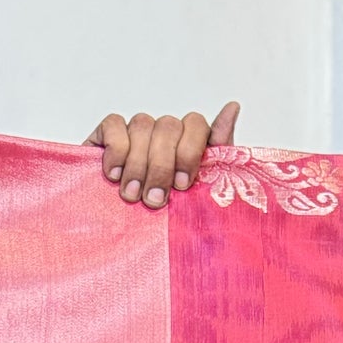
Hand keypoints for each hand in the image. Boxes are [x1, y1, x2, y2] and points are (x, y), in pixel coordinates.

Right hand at [84, 101, 240, 207]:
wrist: (127, 236)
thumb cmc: (168, 216)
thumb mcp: (201, 194)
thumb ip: (220, 153)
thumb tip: (233, 107)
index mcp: (190, 144)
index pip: (196, 124)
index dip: (190, 152)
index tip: (182, 185)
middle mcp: (166, 133)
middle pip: (169, 127)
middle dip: (162, 166)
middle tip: (154, 199)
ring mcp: (139, 132)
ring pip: (143, 125)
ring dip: (138, 164)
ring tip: (132, 194)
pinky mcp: (109, 133)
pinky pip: (115, 124)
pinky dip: (116, 150)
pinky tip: (115, 174)